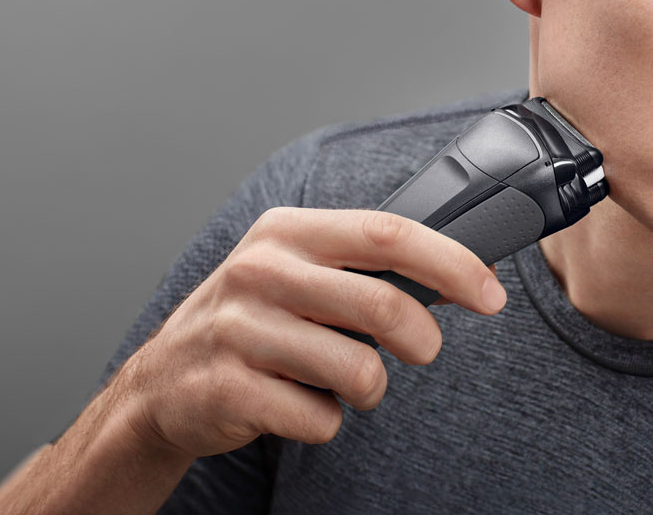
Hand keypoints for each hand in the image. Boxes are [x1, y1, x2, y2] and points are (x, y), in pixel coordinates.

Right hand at [112, 207, 506, 457]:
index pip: (388, 234)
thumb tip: (458, 274)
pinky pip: (318, 418)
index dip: (451, 264)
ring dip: (370, 388)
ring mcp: (238, 330)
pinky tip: (296, 404)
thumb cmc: (251, 321)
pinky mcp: (227, 389)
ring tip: (346, 382)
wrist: (162, 383)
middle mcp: (259, 270)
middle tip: (423, 350)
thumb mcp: (296, 271)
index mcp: (287, 232)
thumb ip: (362, 266)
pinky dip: (324, 421)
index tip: (490, 294)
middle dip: (423, 339)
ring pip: (358, 370)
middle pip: (382, 304)